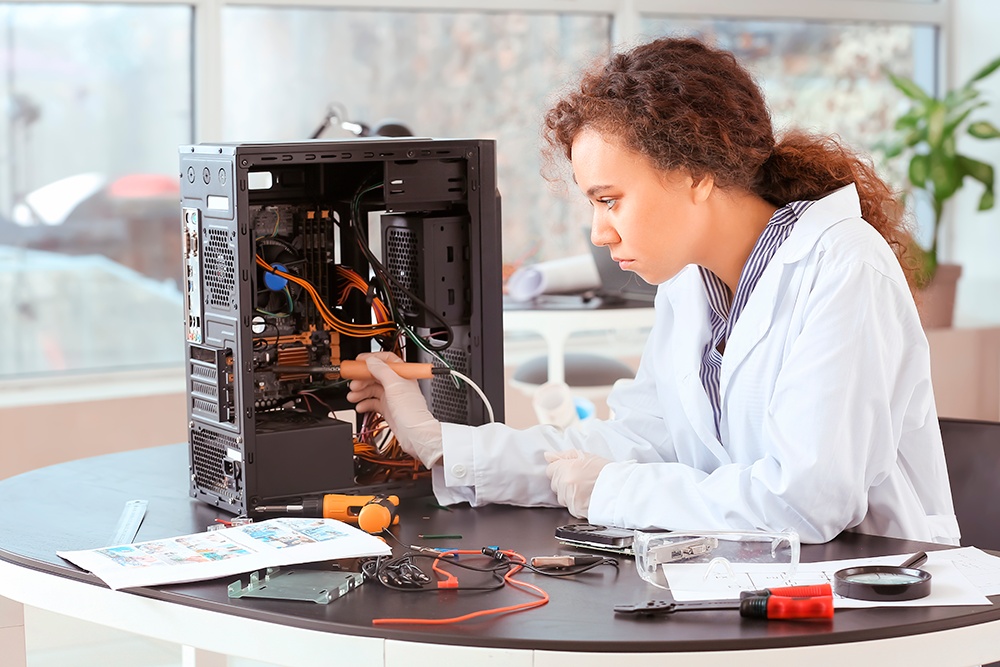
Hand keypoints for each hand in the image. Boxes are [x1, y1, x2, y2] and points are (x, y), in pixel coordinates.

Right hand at [346, 352, 442, 466]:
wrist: (414, 434)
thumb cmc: (411, 411)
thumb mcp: (394, 385)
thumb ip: (381, 370)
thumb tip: (370, 360)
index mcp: (402, 374)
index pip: (386, 360)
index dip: (371, 359)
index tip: (358, 363)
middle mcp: (396, 384)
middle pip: (375, 375)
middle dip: (362, 379)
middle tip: (353, 384)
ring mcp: (391, 397)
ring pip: (372, 389)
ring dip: (360, 392)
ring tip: (352, 396)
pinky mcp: (387, 408)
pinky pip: (372, 402)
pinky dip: (364, 403)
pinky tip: (360, 406)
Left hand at [544, 449, 611, 518]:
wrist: (620, 489)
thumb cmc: (605, 472)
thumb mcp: (585, 456)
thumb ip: (564, 455)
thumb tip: (548, 456)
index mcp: (566, 469)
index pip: (550, 470)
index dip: (561, 469)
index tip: (572, 470)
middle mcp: (565, 484)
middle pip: (555, 484)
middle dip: (564, 482)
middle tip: (581, 479)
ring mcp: (570, 498)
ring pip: (561, 497)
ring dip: (569, 494)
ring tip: (586, 489)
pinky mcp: (575, 510)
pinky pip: (570, 506)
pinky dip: (576, 504)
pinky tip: (587, 497)